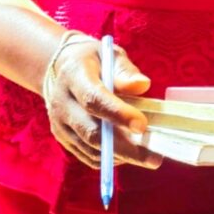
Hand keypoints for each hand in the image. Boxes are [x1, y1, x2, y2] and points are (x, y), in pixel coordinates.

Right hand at [43, 34, 161, 170]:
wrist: (61, 69)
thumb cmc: (95, 60)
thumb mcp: (110, 55)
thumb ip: (125, 71)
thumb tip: (143, 86)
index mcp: (74, 76)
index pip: (94, 99)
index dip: (118, 114)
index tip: (142, 126)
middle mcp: (62, 103)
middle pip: (91, 132)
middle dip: (124, 147)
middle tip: (154, 157)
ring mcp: (59, 123)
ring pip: (90, 148)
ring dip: (120, 156)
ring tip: (148, 157)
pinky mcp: (62, 137)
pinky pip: (86, 155)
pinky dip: (109, 159)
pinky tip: (129, 154)